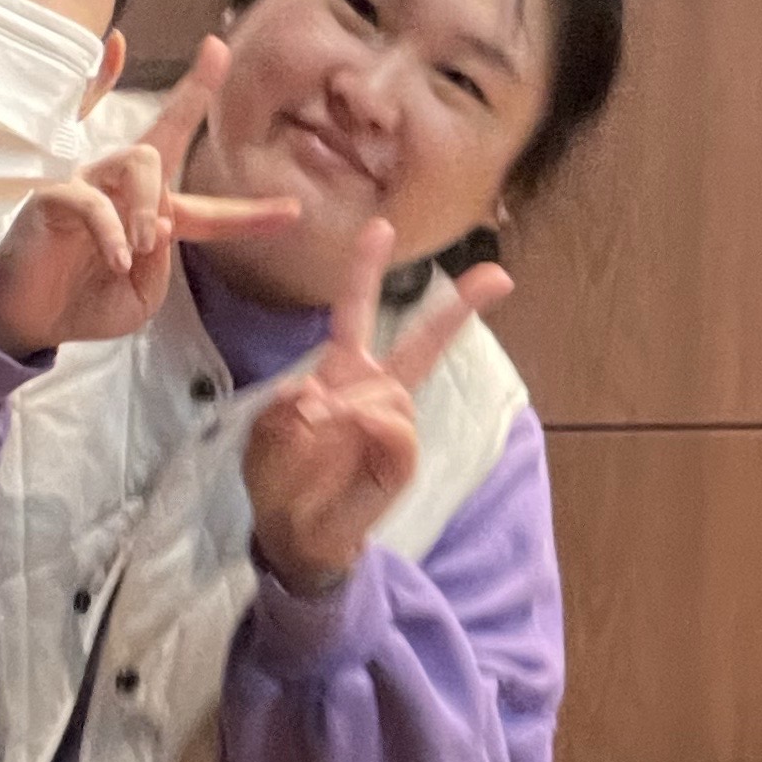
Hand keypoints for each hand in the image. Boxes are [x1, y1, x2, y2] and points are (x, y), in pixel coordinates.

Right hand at [0, 39, 297, 357]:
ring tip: (148, 244)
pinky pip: (92, 199)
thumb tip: (161, 223)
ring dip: (151, 202)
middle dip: (193, 93)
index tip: (293, 212)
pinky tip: (119, 258)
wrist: (32, 322)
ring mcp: (89, 186)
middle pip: (165, 135)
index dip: (250, 215)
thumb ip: (160, 264)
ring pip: (137, 159)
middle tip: (216, 54)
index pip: (209, 209)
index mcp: (153, 217)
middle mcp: (123, 190)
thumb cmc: (86, 303)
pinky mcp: (55, 196)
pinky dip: (112, 230)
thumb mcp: (141, 297)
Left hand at [239, 224, 510, 594]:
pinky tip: (350, 446)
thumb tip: (323, 398)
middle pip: (421, 343)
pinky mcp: (401, 460)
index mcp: (342, 370)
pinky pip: (394, 432)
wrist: (294, 534)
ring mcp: (392, 424)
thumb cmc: (280, 476)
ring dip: (347, 412)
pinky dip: (368, 435)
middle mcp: (375, 389)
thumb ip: (285, 408)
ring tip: (318, 440)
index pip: (356, 311)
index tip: (382, 227)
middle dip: (458, 309)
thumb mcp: (264, 433)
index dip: (366, 269)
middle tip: (498, 275)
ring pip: (388, 395)